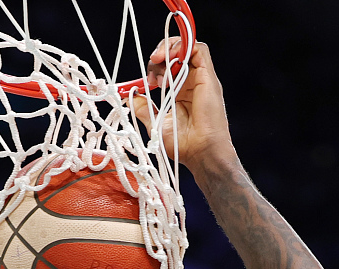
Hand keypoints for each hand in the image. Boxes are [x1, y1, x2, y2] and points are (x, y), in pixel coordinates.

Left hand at [137, 39, 232, 173]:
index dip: (154, 65)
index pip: (168, 65)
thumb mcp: (156, 124)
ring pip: (187, 46)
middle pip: (176, 52)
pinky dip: (183, 47)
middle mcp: (192, 82)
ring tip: (158, 64)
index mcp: (181, 91)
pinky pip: (199, 49)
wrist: (200, 153)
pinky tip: (170, 62)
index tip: (145, 80)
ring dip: (169, 48)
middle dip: (159, 54)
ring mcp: (201, 78)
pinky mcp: (209, 77)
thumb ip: (143, 108)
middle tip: (150, 72)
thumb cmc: (183, 145)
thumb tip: (129, 97)